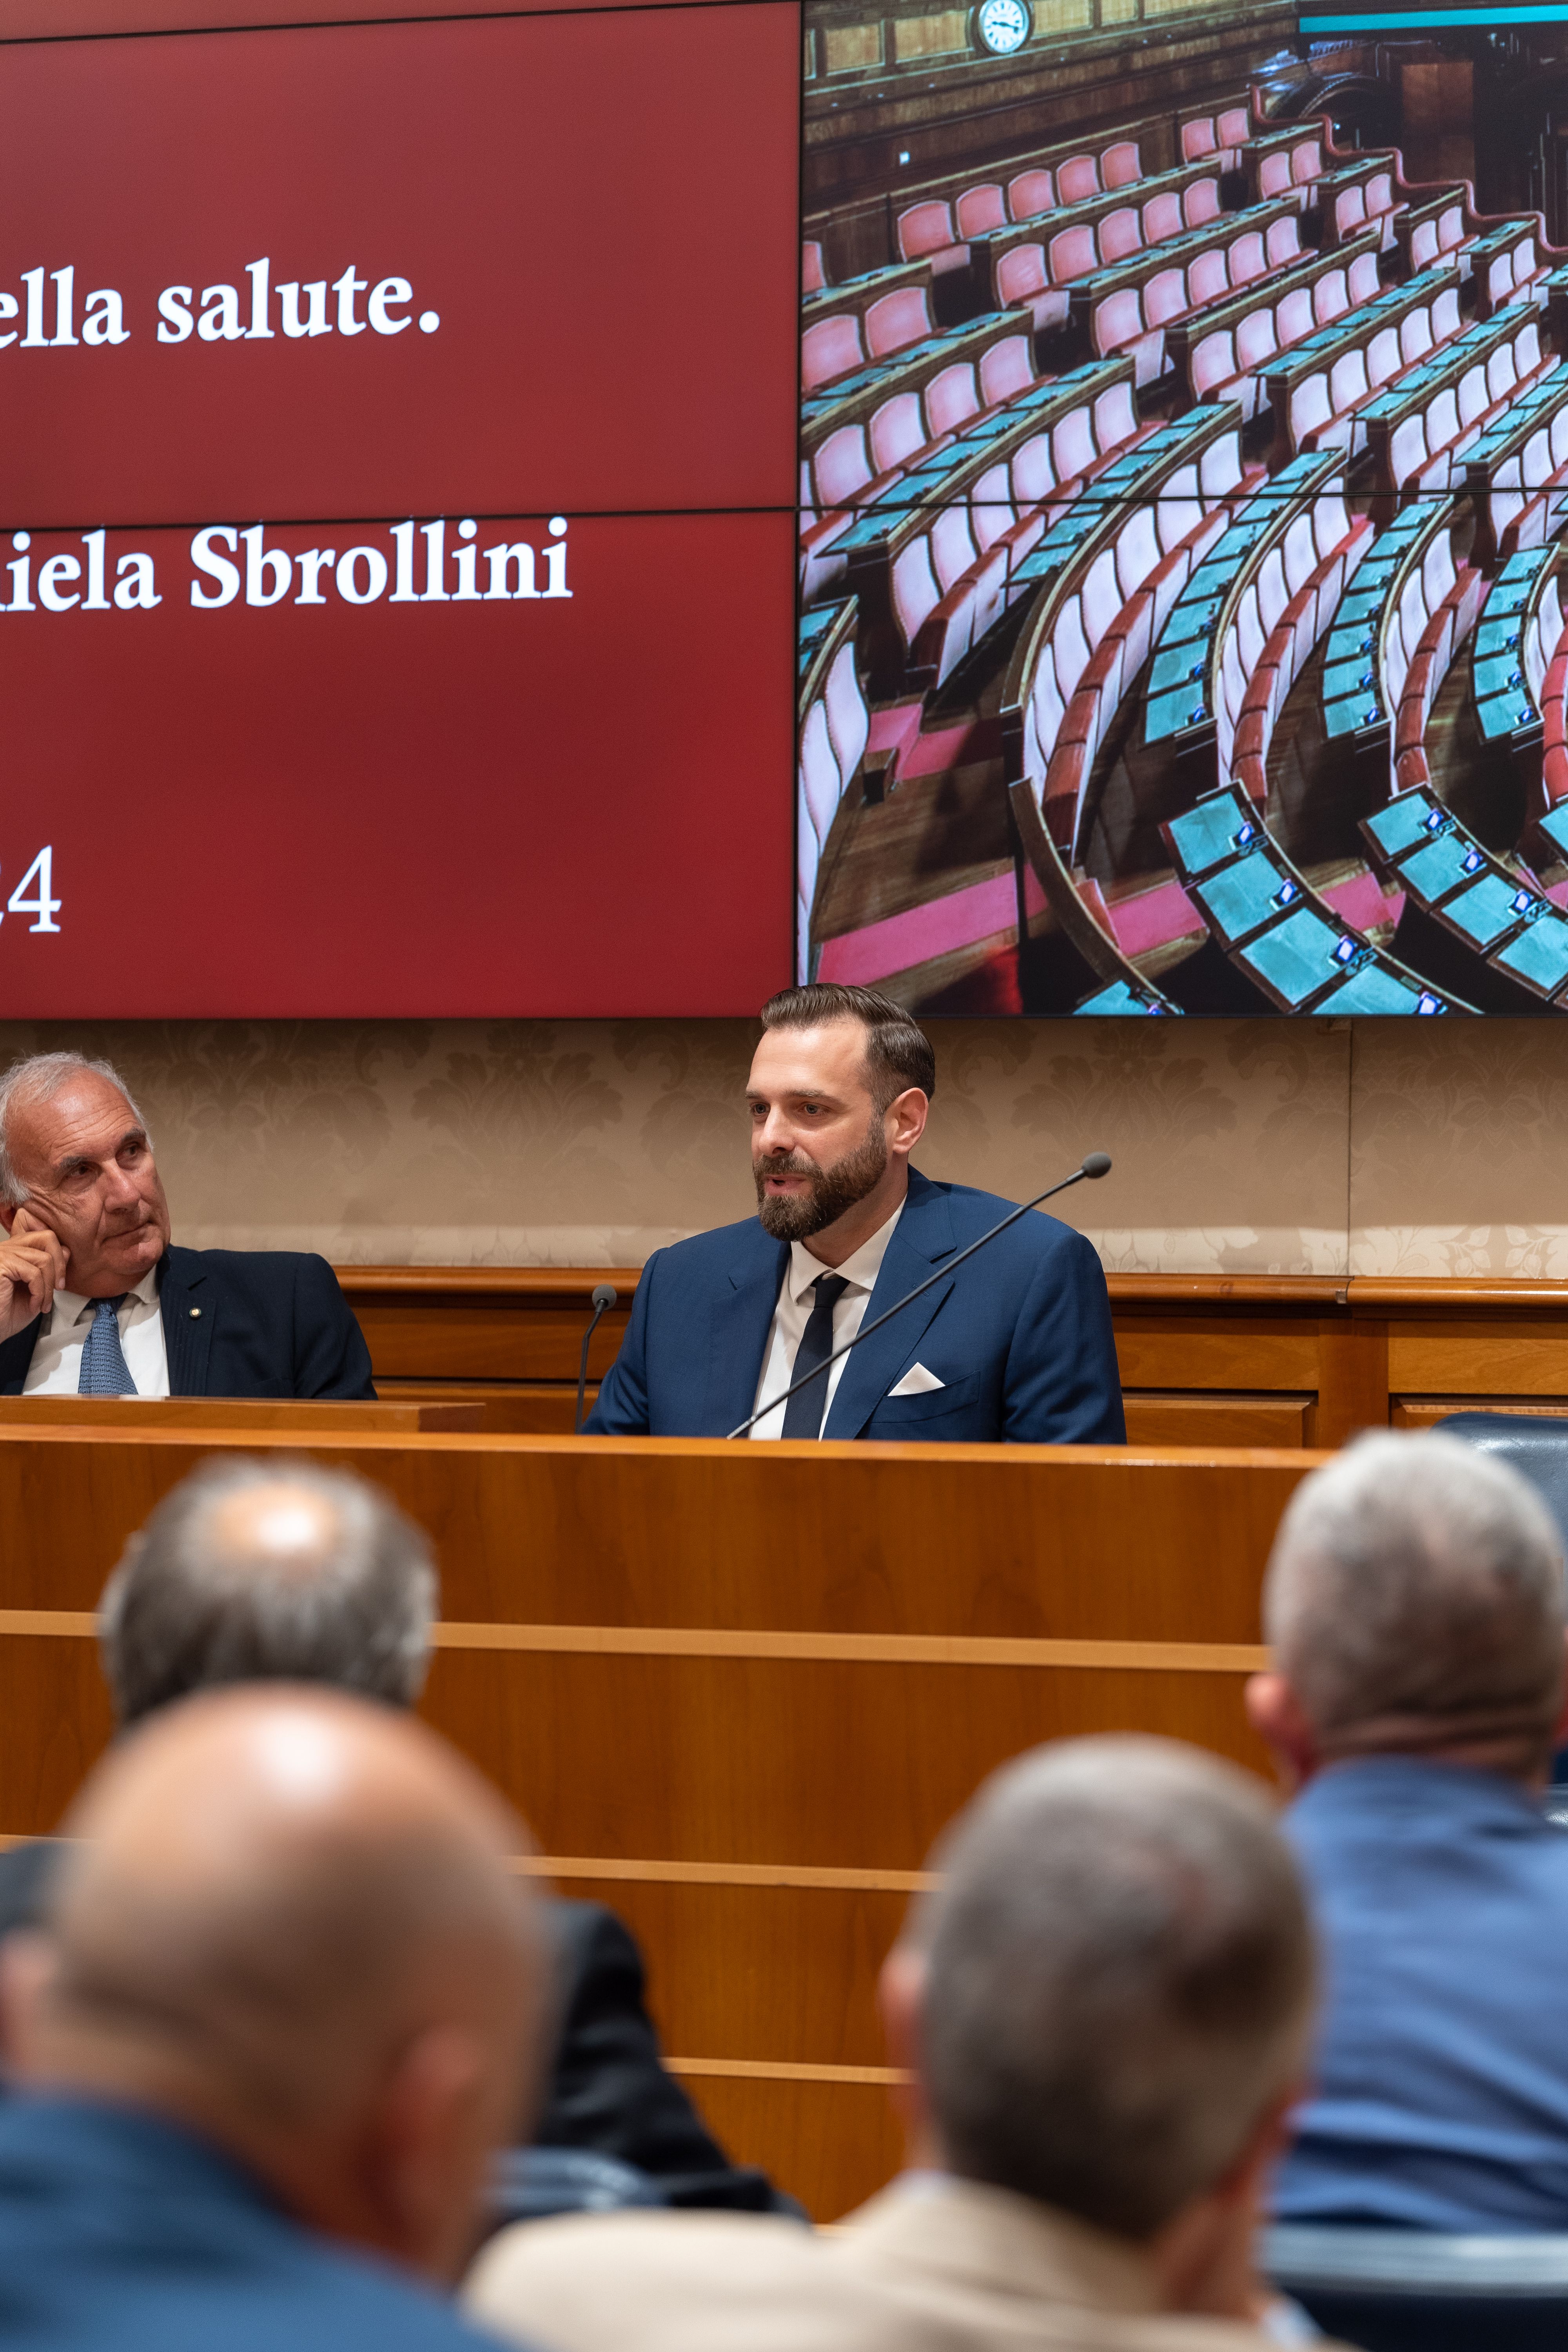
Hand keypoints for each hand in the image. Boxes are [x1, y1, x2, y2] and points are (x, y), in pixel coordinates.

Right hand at [0, 1211, 66, 1340]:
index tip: (59, 1282)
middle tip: (59, 1288)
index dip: (59, 1256)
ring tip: (43, 1304)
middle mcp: (8, 1247)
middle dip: (60, 1265)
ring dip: (49, 1287)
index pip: (46, 1236)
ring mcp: (3, 1254)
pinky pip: (33, 1274)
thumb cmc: (10, 1313)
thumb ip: (51, 1268)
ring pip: (44, 1259)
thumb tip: (66, 1250)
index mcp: (17, 1250)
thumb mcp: (39, 1289)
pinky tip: (34, 1305)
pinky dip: (39, 1293)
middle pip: (47, 1237)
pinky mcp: (1, 1265)